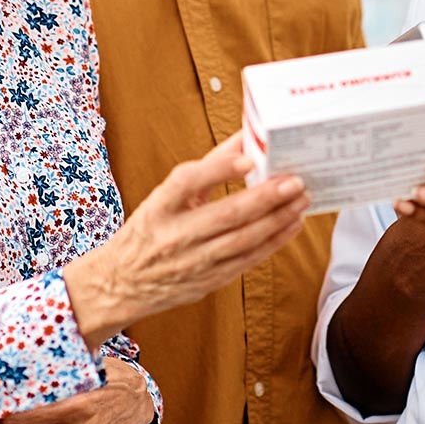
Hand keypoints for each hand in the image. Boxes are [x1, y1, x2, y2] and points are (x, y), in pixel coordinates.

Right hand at [63, 135, 308, 345]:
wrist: (122, 283)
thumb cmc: (150, 230)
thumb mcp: (165, 196)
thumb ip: (207, 169)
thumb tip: (244, 140)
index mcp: (159, 207)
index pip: (186, 183)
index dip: (218, 170)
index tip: (248, 158)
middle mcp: (175, 235)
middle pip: (226, 214)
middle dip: (266, 197)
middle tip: (295, 180)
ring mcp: (193, 262)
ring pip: (243, 239)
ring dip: (278, 218)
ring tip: (301, 199)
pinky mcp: (209, 281)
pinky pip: (248, 259)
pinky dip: (273, 241)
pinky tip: (291, 224)